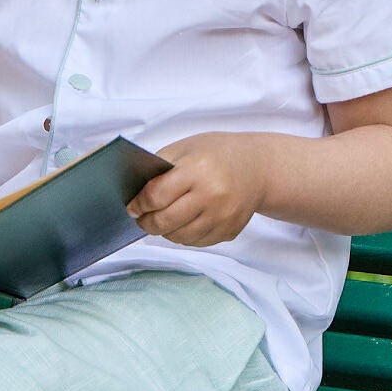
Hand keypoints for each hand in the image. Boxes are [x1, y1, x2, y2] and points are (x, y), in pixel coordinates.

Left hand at [128, 133, 267, 246]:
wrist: (259, 167)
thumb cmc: (218, 154)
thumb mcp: (186, 148)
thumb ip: (160, 169)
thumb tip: (136, 195)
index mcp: (197, 169)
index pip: (157, 195)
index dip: (139, 204)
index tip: (132, 207)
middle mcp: (212, 195)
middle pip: (166, 221)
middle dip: (147, 223)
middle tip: (141, 219)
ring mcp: (223, 216)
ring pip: (180, 237)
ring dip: (164, 232)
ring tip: (160, 222)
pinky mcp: (230, 230)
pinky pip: (197, 242)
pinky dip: (184, 236)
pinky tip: (181, 224)